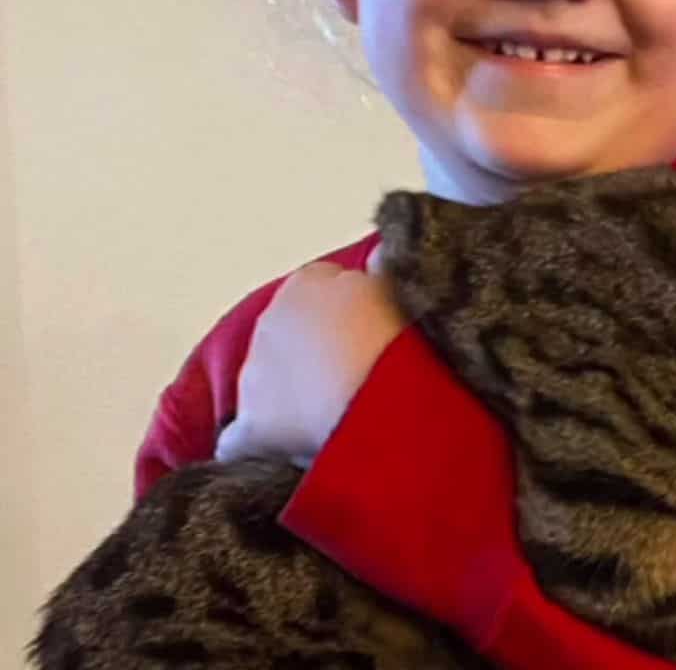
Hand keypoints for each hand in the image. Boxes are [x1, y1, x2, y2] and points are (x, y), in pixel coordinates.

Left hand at [215, 260, 406, 467]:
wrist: (379, 399)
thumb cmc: (397, 339)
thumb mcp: (400, 288)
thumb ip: (383, 268)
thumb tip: (377, 254)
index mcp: (307, 283)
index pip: (322, 286)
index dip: (348, 308)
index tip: (370, 327)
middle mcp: (270, 321)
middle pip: (291, 333)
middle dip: (315, 350)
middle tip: (356, 372)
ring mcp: (254, 375)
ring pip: (268, 382)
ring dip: (291, 394)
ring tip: (332, 415)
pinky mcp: (251, 426)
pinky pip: (241, 438)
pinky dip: (256, 445)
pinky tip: (280, 455)